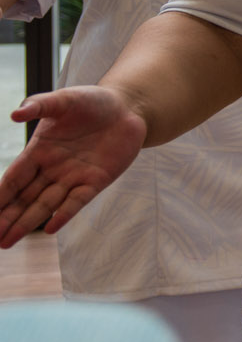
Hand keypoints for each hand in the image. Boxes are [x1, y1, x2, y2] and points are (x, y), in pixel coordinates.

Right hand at [0, 87, 147, 246]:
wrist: (128, 108)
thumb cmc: (92, 102)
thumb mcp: (63, 101)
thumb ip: (39, 106)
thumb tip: (15, 114)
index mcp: (39, 151)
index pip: (14, 178)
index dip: (0, 196)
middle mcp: (52, 168)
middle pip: (25, 198)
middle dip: (7, 217)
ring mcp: (73, 177)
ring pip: (46, 204)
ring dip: (27, 222)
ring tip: (7, 241)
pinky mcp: (96, 181)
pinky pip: (77, 201)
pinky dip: (64, 214)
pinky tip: (49, 229)